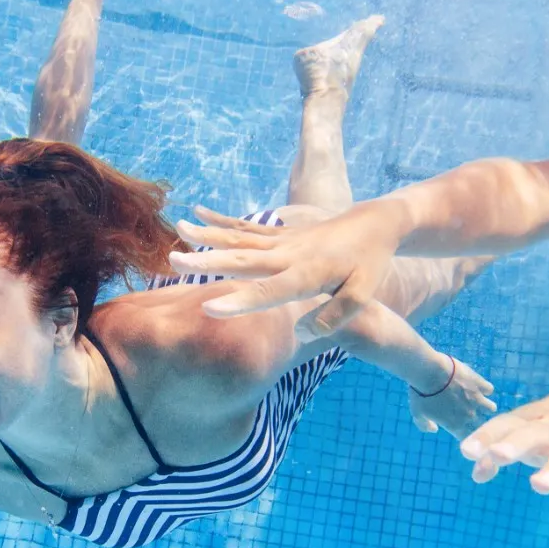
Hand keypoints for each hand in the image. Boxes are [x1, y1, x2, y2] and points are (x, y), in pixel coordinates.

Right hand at [170, 202, 404, 335]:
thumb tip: (304, 334)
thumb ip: (335, 317)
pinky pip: (247, 227)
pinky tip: (197, 213)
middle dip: (207, 262)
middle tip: (174, 260)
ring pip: (239, 240)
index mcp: (307, 275)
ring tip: (178, 230)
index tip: (209, 307)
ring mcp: (283, 241)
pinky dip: (222, 221)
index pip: (270, 292)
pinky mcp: (280, 233)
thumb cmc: (369, 265)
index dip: (240, 301)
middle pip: (243, 261)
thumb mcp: (363, 295)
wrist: (374, 224)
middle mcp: (289, 255)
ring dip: (207, 236)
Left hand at [407, 358, 496, 436]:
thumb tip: (434, 429)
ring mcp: (477, 399)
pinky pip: (488, 389)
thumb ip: (425, 425)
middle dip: (477, 420)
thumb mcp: (417, 413)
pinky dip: (484, 388)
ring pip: (490, 408)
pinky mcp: (480, 384)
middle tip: (471, 412)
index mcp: (454, 425)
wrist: (429, 372)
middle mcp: (469, 415)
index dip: (467, 435)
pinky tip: (478, 385)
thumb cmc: (421, 393)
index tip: (464, 429)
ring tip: (480, 401)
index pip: (467, 438)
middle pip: (481, 424)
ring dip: (486, 405)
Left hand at [458, 373, 548, 501]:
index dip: (487, 436)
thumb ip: (502, 451)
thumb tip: (475, 474)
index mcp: (535, 423)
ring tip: (539, 485)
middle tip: (498, 456)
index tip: (466, 451)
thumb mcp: (532, 431)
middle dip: (515, 445)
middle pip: (534, 436)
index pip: (507, 426)